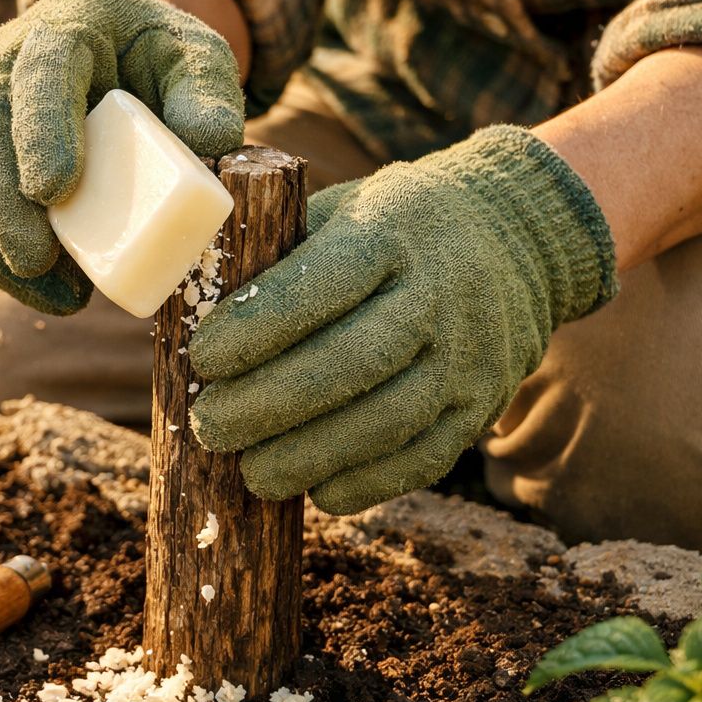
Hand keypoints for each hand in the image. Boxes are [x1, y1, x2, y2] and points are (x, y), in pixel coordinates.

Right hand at [0, 0, 244, 314]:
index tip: (54, 190)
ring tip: (51, 291)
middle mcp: (5, 68)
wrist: (116, 51)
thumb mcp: (197, 57)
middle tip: (35, 259)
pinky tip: (42, 293)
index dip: (40, 130)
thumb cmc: (158, 57)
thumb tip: (208, 143)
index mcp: (64, 32)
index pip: (40, 71)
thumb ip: (208, 91)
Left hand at [187, 126, 617, 513]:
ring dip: (310, 457)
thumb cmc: (393, 229)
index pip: (322, 282)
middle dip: (270, 404)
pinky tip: (315, 491)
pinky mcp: (483, 405)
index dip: (257, 327)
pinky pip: (423, 459)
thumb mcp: (343, 209)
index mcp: (392, 231)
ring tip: (251, 473)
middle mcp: (439, 293)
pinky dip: (364, 484)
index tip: (202, 358)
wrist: (518, 237)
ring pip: (387, 421)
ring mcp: (469, 355)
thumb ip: (276, 250)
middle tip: (211, 428)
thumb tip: (183, 303)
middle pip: (352, 361)